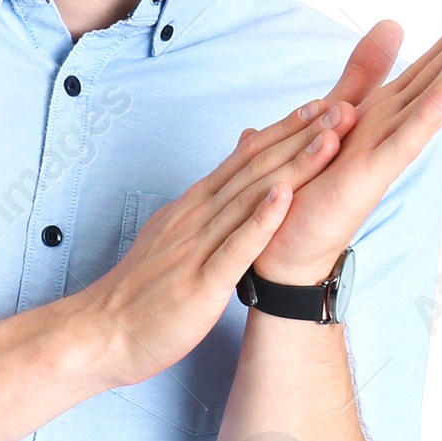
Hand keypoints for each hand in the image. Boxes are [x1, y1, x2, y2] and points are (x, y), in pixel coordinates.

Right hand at [73, 96, 354, 389]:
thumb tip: (222, 186)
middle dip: (299, 137)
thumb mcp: (171, 237)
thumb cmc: (139, 292)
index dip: (283, 132)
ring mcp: (197, 248)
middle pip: (254, 169)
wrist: (101, 333)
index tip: (318, 107)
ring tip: (328, 138)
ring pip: (251, 198)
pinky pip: (235, 246)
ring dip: (292, 166)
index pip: (243, 160)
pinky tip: (284, 196)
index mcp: (192, 208)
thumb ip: (202, 208)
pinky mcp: (200, 282)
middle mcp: (196, 218)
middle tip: (339, 108)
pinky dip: (261, 220)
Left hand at [251, 0, 441, 284]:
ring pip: (434, 96)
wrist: (285, 244)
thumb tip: (391, 25)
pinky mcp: (374, 170)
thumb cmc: (310, 186)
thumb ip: (365, 71)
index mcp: (384, 109)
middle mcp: (394, 124)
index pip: (430, 62)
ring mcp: (388, 146)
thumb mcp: (337, 110)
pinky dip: (432, 108)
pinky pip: (408, 134)